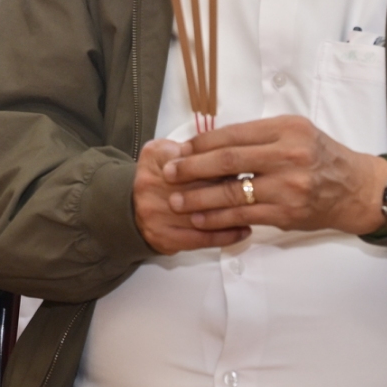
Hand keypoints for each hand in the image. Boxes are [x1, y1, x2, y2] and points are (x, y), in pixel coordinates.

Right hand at [133, 138, 246, 253]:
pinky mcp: (164, 237)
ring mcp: (156, 213)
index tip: (247, 164)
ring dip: (235, 212)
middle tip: (257, 186)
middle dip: (233, 186)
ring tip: (258, 209)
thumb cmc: (159, 178)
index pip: (196, 158)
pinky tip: (244, 230)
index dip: (225, 162)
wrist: (129, 210)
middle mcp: (151, 184)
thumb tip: (231, 152)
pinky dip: (226, 235)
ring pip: (204, 214)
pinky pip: (201, 238)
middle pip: (201, 186)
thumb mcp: (165, 151)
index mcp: (155, 157)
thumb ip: (192, 148)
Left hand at [158, 115, 386, 238]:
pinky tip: (200, 217)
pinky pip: (244, 216)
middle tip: (168, 173)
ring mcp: (288, 187)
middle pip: (228, 161)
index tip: (180, 149)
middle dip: (191, 168)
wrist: (355, 189)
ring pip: (233, 193)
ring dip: (199, 198)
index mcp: (287, 130)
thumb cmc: (320, 156)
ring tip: (176, 200)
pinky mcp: (287, 213)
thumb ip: (257, 136)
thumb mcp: (295, 132)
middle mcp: (288, 156)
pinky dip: (218, 218)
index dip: (200, 143)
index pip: (233, 135)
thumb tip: (209, 143)